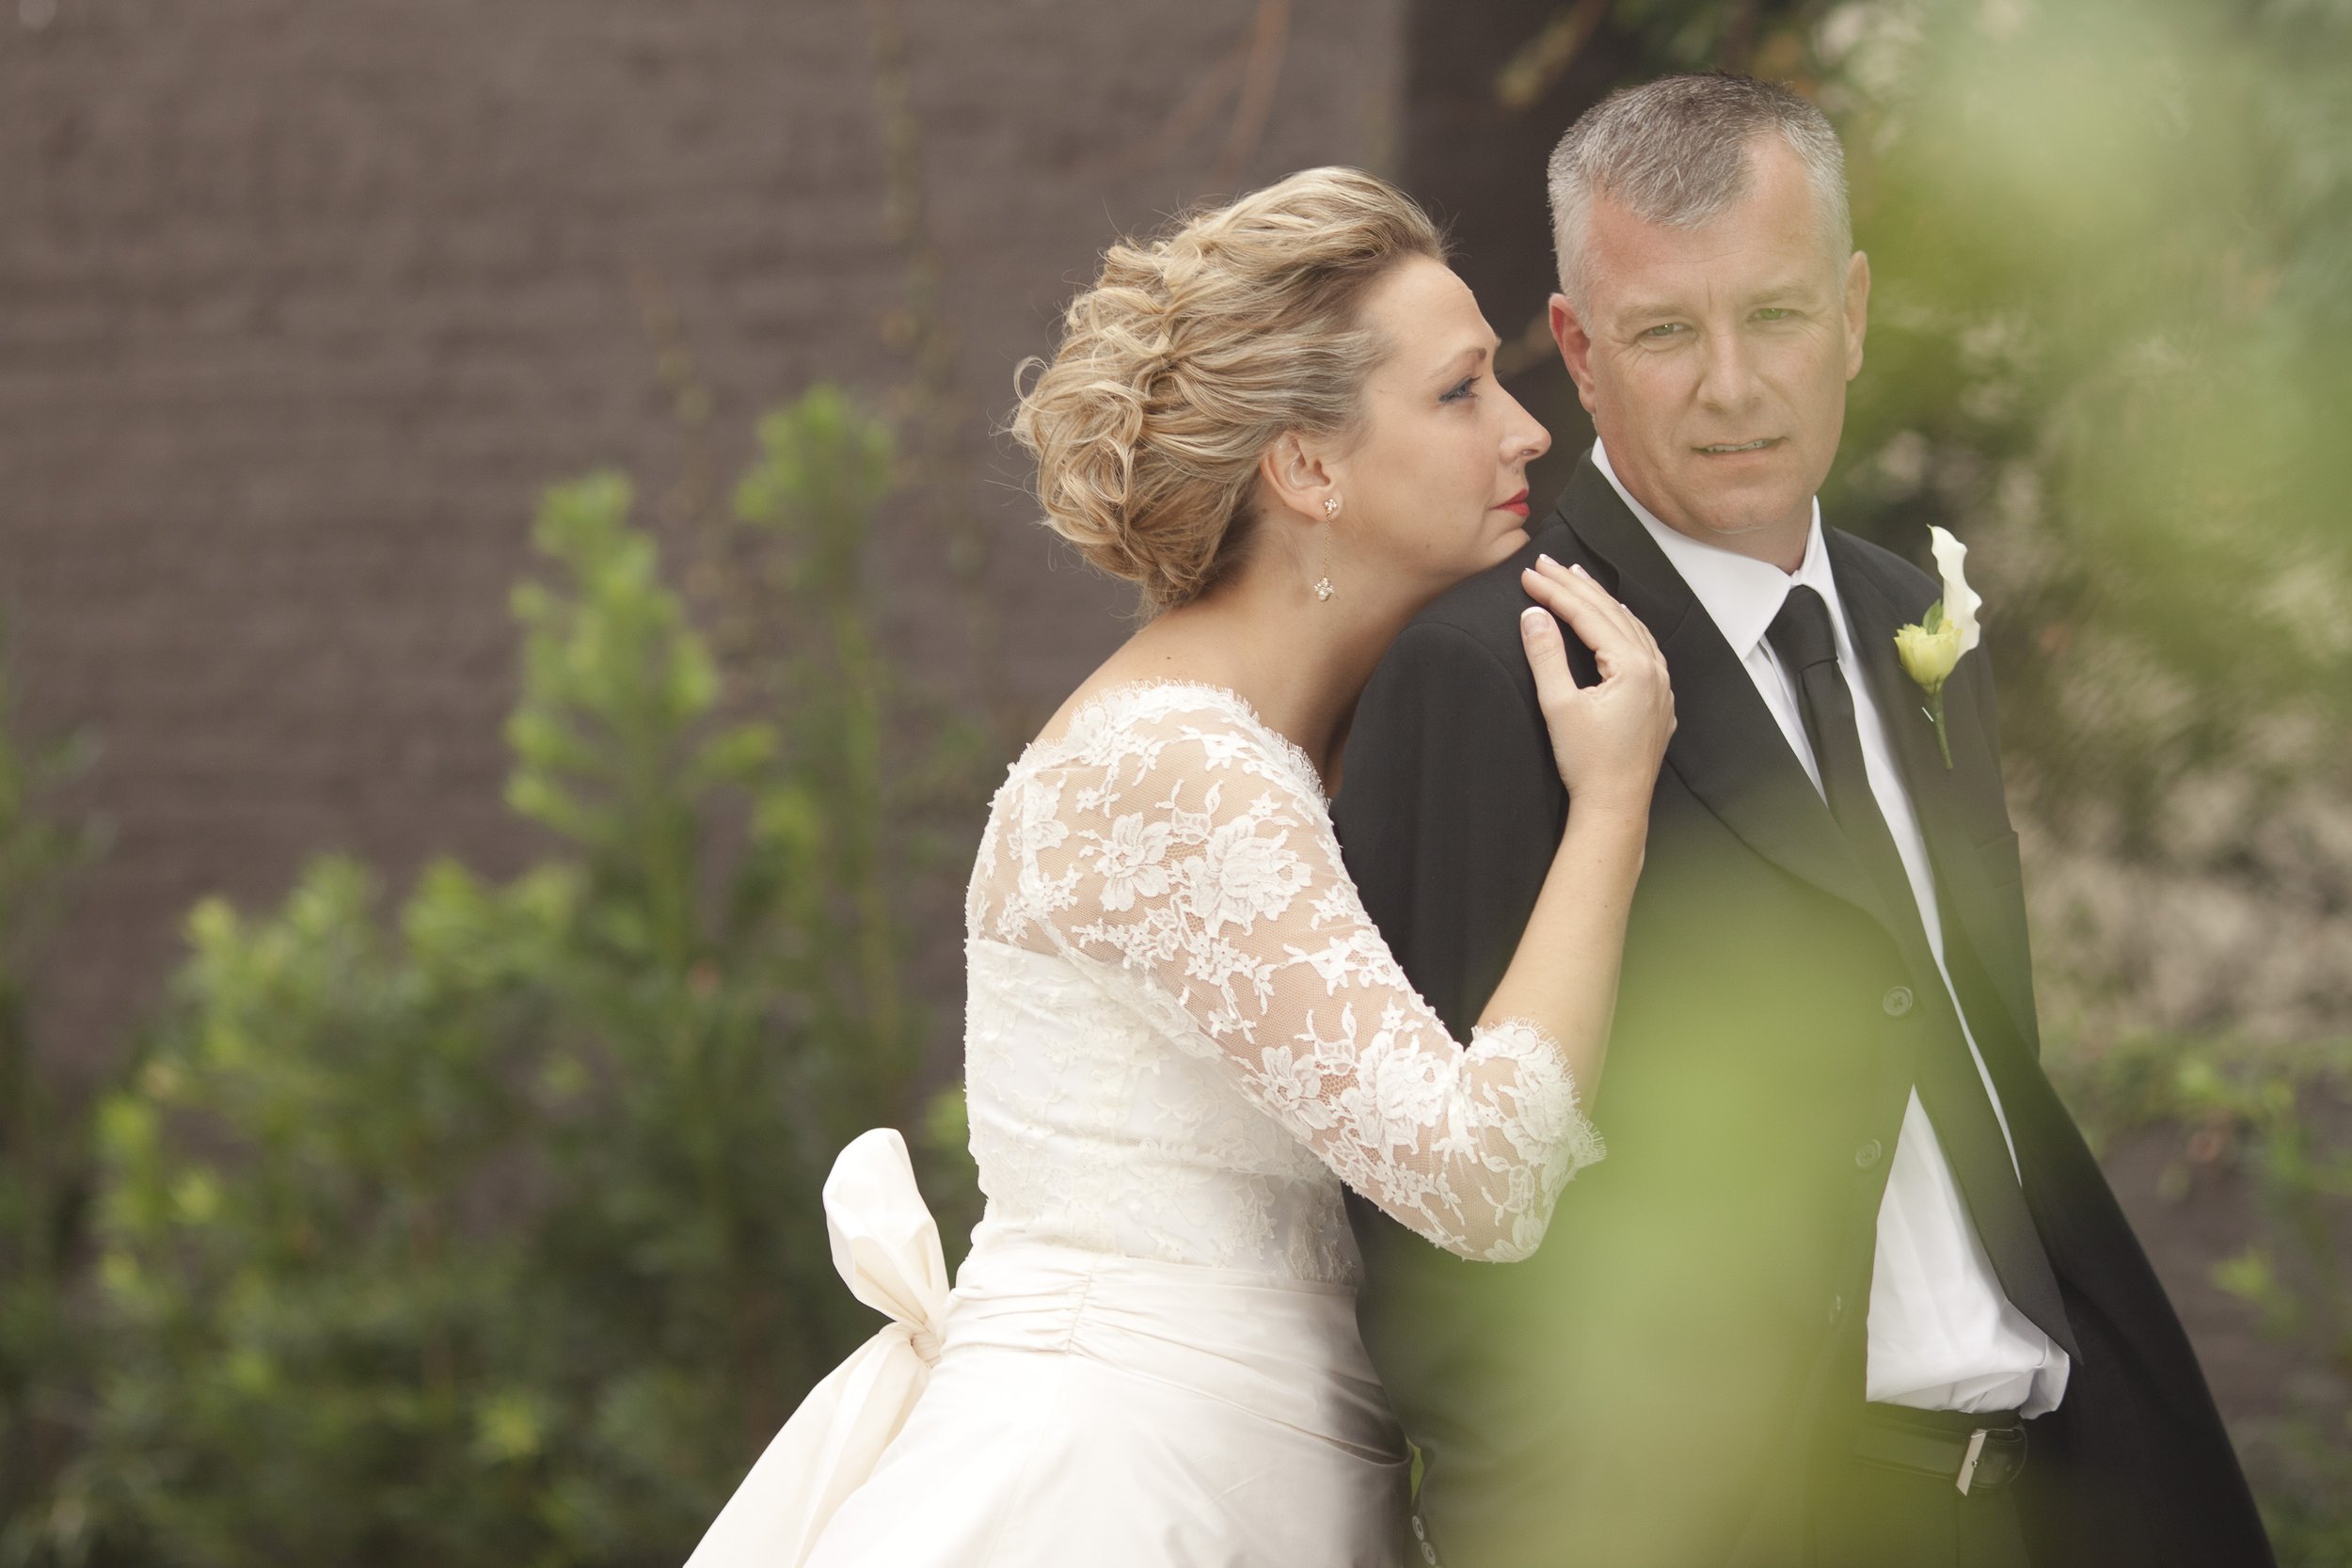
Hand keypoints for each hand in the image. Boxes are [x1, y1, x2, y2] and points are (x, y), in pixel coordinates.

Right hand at [1518, 555, 1674, 812]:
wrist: (1616, 807)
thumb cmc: (1589, 763)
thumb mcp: (1558, 707)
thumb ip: (1546, 656)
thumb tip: (1533, 615)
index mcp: (1632, 666)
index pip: (1588, 614)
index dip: (1555, 592)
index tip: (1528, 575)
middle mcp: (1654, 668)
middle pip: (1612, 613)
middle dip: (1576, 586)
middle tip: (1545, 565)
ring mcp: (1661, 684)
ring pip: (1631, 626)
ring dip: (1602, 601)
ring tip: (1577, 580)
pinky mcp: (1658, 699)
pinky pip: (1644, 647)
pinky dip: (1623, 625)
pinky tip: (1614, 619)